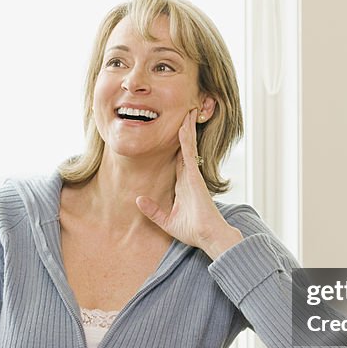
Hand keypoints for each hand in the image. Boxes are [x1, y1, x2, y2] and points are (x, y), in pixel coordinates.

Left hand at [136, 109, 242, 259]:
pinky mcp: (195, 176)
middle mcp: (189, 176)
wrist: (209, 236)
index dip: (177, 144)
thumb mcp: (166, 221)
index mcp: (183, 184)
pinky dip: (187, 139)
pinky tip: (184, 126)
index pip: (178, 159)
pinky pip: (189, 153)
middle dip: (184, 130)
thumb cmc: (193, 231)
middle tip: (184, 112)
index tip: (174, 131)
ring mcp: (193, 174)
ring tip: (187, 111)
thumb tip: (138, 200)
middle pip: (185, 147)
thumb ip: (152, 211)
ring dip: (187, 128)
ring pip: (188, 146)